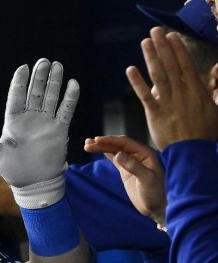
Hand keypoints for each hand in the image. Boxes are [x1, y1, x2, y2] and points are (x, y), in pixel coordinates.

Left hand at [0, 59, 78, 206]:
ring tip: (57, 65)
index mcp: (13, 122)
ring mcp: (45, 123)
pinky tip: (72, 84)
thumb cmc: (12, 171)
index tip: (23, 68)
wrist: (33, 184)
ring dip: (54, 82)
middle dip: (39, 77)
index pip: (16, 97)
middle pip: (35, 93)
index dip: (19, 83)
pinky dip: (69, 98)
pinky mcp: (59, 130)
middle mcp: (30, 119)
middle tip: (43, 61)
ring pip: (51, 98)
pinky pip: (66, 111)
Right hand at [84, 135, 166, 224]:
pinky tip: (97, 150)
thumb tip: (118, 154)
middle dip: (102, 143)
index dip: (110, 140)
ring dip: (101, 147)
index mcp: (145, 153)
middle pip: (117, 145)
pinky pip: (114, 158)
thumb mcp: (146, 179)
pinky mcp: (126, 170)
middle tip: (87, 143)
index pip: (125, 143)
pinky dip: (105, 154)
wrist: (157, 207)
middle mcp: (138, 155)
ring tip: (87, 146)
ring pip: (114, 151)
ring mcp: (131, 162)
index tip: (97, 140)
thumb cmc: (156, 193)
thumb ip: (133, 166)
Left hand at [126, 27, 217, 149]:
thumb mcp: (214, 109)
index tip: (171, 37)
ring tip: (145, 42)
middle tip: (155, 31)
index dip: (178, 50)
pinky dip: (137, 82)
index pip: (186, 65)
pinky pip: (144, 95)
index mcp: (197, 91)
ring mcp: (168, 104)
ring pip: (158, 76)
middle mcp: (182, 94)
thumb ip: (210, 93)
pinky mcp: (155, 115)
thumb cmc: (205, 134)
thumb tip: (212, 78)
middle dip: (163, 47)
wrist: (193, 153)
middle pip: (171, 66)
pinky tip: (130, 69)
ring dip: (151, 58)